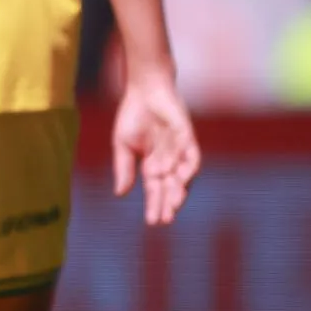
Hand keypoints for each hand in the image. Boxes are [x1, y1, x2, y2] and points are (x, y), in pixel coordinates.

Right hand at [112, 69, 199, 225]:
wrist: (144, 88)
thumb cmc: (133, 115)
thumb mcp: (123, 145)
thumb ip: (124, 168)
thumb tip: (120, 194)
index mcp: (153, 164)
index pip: (155, 189)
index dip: (154, 205)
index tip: (152, 222)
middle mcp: (169, 160)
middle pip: (170, 187)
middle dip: (168, 203)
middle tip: (166, 220)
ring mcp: (179, 149)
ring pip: (182, 175)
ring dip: (179, 190)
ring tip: (173, 205)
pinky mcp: (187, 136)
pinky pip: (190, 155)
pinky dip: (186, 167)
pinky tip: (178, 178)